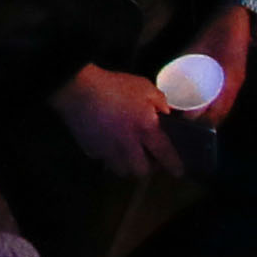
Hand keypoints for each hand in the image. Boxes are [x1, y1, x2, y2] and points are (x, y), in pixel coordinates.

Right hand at [52, 62, 175, 181]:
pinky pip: (103, 160)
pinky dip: (108, 156)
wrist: (78, 88)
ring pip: (121, 170)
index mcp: (145, 129)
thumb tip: (166, 111)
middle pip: (141, 171)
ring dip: (128, 165)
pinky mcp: (91, 148)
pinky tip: (108, 144)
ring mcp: (108, 149)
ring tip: (128, 154)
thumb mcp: (143, 86)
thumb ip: (159, 100)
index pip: (165, 155)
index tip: (178, 171)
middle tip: (148, 159)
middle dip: (147, 168)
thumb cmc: (111, 85)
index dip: (174, 165)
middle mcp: (128, 144)